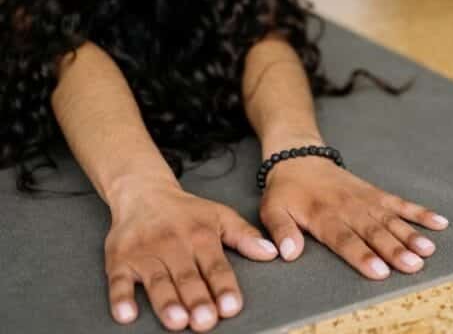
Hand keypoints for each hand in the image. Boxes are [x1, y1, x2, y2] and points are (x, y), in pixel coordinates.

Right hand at [104, 179, 277, 331]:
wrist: (144, 193)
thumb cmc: (187, 212)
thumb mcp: (221, 216)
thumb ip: (246, 236)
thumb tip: (273, 253)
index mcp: (201, 236)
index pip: (215, 266)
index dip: (223, 287)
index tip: (231, 307)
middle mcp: (174, 244)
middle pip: (187, 277)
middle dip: (197, 300)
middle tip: (206, 321)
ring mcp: (145, 253)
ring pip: (157, 281)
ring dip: (167, 302)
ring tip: (178, 321)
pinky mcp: (120, 260)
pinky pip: (118, 281)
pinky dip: (121, 298)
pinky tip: (126, 315)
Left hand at [259, 152, 447, 278]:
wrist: (300, 158)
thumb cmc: (287, 191)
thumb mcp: (271, 210)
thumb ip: (281, 231)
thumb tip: (288, 253)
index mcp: (324, 216)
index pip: (346, 240)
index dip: (363, 256)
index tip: (380, 271)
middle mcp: (350, 209)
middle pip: (375, 232)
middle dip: (395, 250)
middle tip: (413, 265)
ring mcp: (367, 201)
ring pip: (392, 220)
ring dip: (411, 235)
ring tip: (428, 250)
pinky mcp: (378, 194)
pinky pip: (402, 203)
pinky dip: (421, 213)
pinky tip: (439, 223)